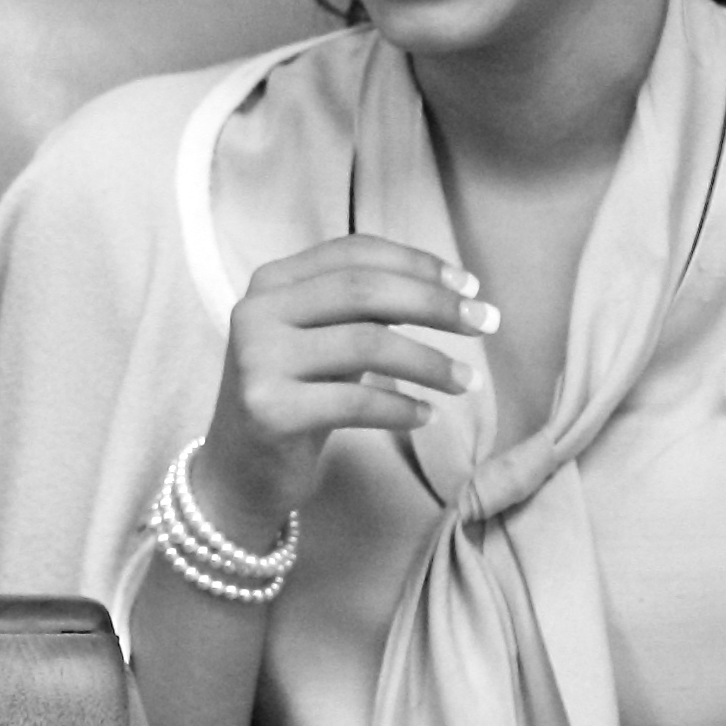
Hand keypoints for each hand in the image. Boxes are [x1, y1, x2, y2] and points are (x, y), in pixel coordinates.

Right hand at [191, 235, 496, 531]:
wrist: (239, 473)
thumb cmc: (296, 398)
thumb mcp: (325, 341)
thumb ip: (365, 308)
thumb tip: (450, 288)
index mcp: (272, 282)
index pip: (354, 252)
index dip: (417, 263)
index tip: (470, 284)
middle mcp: (258, 313)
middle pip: (363, 290)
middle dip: (436, 304)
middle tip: (486, 322)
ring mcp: (259, 361)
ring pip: (366, 344)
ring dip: (430, 362)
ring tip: (467, 381)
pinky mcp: (269, 410)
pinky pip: (355, 402)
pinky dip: (401, 407)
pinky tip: (426, 416)